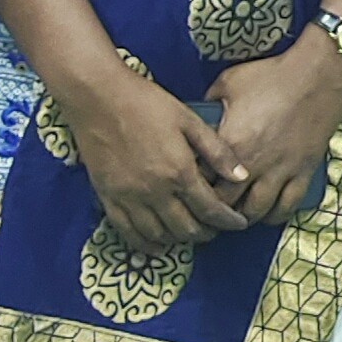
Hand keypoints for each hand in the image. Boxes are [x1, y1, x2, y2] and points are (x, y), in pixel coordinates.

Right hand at [70, 68, 255, 247]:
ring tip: (190, 232)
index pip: (211, 210)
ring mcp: (129, 198)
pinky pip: (128, 233)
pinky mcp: (108, 198)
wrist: (98, 97)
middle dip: (207, 232)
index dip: (229, 221)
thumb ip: (217, 151)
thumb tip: (242, 176)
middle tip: (216, 227)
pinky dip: (146, 244)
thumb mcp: (189, 120)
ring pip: (160, 235)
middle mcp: (155, 191)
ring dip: (179, 240)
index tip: (239, 223)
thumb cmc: (146, 103)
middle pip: (187, 228)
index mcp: (179, 171)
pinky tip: (157, 244)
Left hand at [204, 32, 341, 225]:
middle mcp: (253, 164)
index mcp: (230, 143)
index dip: (194, 186)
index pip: (202, 179)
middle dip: (215, 209)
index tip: (191, 186)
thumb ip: (210, 101)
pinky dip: (275, 215)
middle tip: (209, 209)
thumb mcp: (229, 82)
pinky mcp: (303, 172)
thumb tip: (202, 111)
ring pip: (256, 211)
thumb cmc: (272, 75)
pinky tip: (267, 213)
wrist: (318, 73)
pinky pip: (288, 206)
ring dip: (243, 217)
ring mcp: (280, 171)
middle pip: (226, 204)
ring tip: (235, 215)